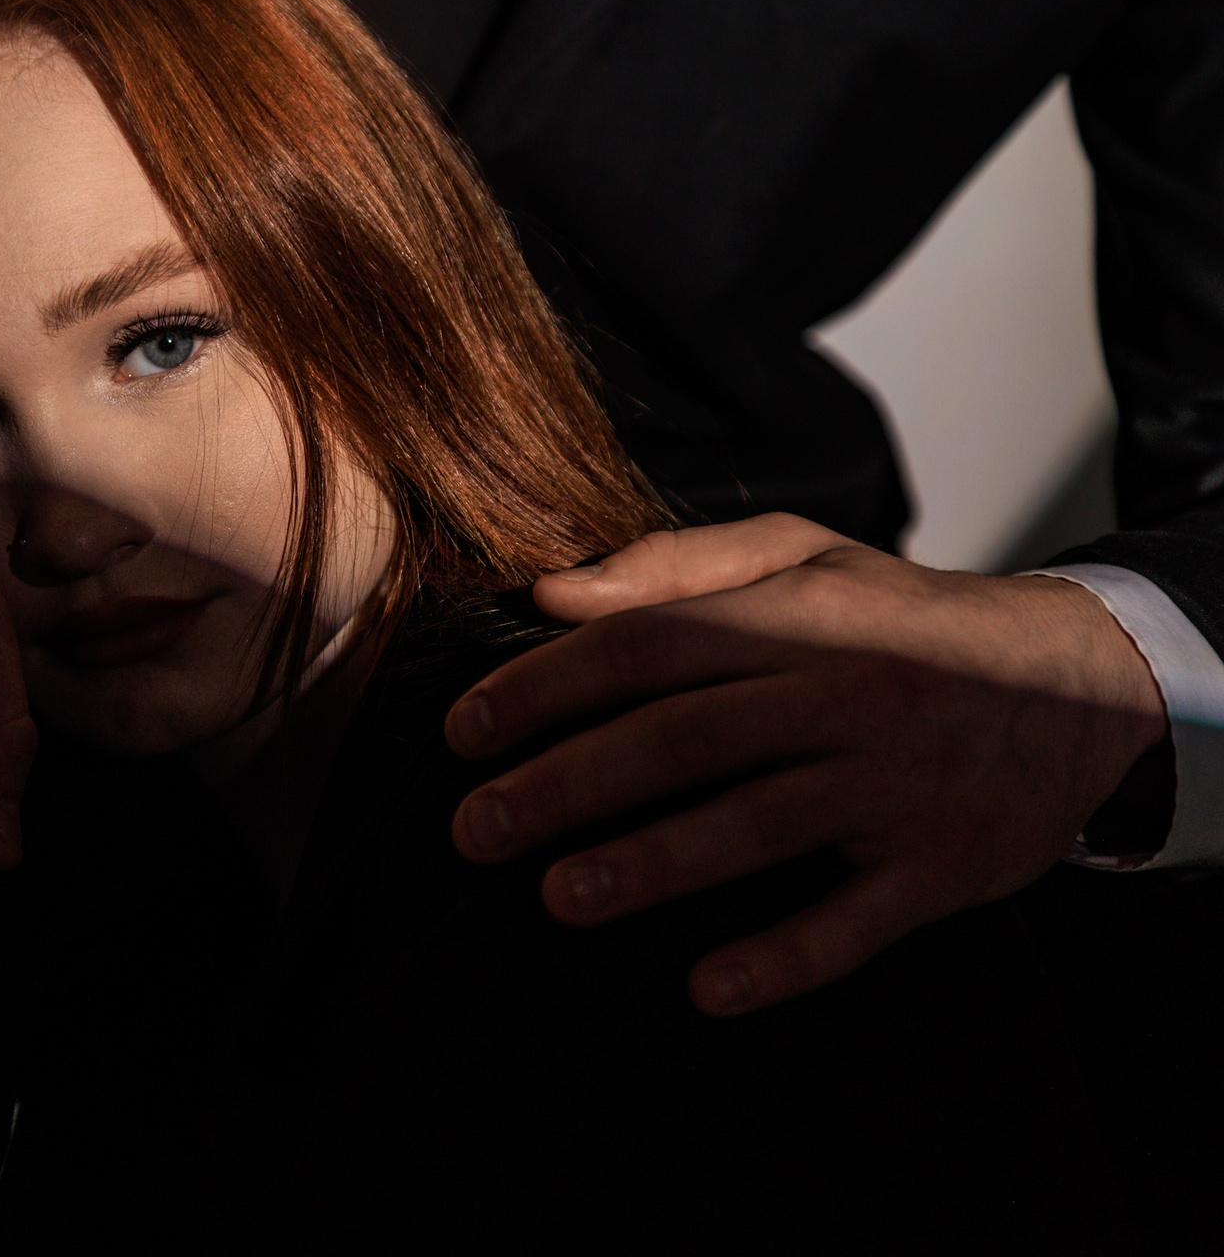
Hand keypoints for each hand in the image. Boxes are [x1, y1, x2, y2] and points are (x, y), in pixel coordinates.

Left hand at [446, 513, 1166, 1015]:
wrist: (1082, 683)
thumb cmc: (903, 620)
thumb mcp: (807, 556)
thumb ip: (679, 565)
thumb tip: (553, 593)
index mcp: (801, 615)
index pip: (649, 645)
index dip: (547, 687)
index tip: (463, 731)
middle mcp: (847, 694)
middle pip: (685, 737)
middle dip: (567, 784)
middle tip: (474, 830)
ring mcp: (897, 783)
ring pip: (760, 825)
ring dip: (654, 865)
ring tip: (559, 897)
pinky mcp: (944, 864)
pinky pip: (860, 922)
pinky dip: (786, 957)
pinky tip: (708, 989)